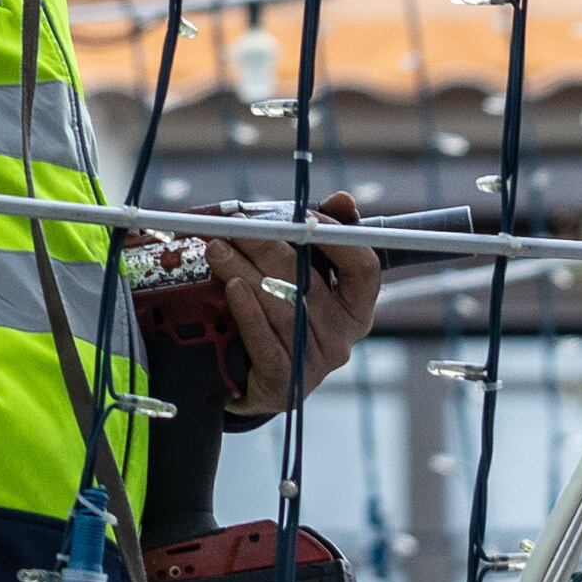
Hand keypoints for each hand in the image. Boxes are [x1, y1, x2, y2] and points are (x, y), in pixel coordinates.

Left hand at [202, 195, 380, 417]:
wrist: (254, 378)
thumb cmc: (283, 315)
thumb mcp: (304, 276)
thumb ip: (321, 238)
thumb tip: (343, 199)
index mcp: (356, 306)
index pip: (364, 268)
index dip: (337, 238)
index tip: (303, 215)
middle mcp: (343, 335)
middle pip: (309, 282)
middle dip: (268, 247)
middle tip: (236, 227)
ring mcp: (315, 360)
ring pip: (281, 307)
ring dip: (245, 272)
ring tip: (217, 250)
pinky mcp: (285, 382)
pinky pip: (266, 342)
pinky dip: (248, 313)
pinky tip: (232, 289)